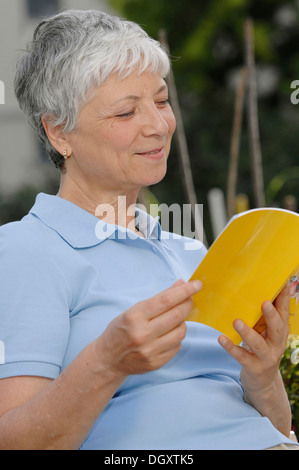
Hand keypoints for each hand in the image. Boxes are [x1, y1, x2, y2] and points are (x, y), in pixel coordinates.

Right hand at [94, 279, 201, 377]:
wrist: (108, 359)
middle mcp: (142, 334)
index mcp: (135, 317)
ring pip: (181, 332)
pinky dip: (176, 337)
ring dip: (182, 322)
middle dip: (188, 304)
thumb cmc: (121, 329)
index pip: (166, 300)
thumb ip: (159, 298)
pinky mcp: (156, 363)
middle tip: (190, 299)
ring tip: (175, 319)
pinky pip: (177, 346)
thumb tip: (181, 284)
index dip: (184, 291)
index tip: (197, 284)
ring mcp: (150, 351)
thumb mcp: (134, 309)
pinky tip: (168, 333)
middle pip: (177, 316)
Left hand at [218, 284, 289, 403]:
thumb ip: (265, 317)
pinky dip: (231, 347)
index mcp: (281, 332)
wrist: (263, 382)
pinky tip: (221, 338)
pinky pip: (241, 356)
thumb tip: (260, 291)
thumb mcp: (268, 333)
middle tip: (264, 302)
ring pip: (258, 344)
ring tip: (236, 321)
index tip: (282, 283)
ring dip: (247, 332)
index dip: (283, 298)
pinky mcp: (253, 367)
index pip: (284, 313)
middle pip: (277, 328)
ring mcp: (266, 357)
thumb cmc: (262, 349)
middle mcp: (277, 344)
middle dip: (271, 315)